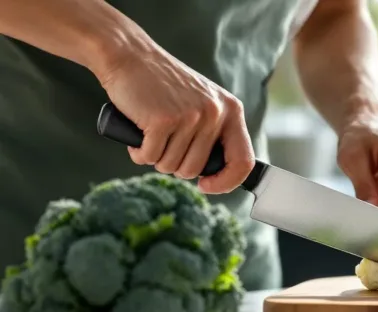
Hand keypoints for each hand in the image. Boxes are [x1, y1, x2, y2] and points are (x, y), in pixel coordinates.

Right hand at [96, 39, 253, 193]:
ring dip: (156, 158)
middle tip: (163, 146)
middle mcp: (215, 113)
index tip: (206, 185)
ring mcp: (191, 117)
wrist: (130, 56)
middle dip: (176, 166)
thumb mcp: (202, 102)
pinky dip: (139, 153)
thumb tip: (218, 174)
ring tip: (150, 135)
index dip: (226, 182)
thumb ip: (214, 132)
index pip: (243, 161)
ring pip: (172, 166)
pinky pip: (151, 157)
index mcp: (231, 110)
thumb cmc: (163, 86)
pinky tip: (137, 136)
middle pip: (197, 169)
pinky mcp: (163, 120)